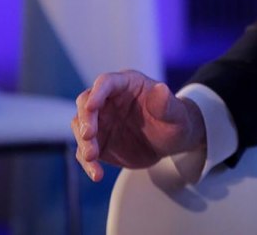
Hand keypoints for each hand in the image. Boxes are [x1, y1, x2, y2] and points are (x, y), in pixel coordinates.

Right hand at [72, 70, 205, 181]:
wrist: (172, 141)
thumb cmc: (175, 120)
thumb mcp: (176, 113)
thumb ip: (166, 103)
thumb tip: (160, 88)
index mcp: (128, 84)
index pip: (106, 82)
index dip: (97, 93)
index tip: (92, 106)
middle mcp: (109, 100)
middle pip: (86, 103)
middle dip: (85, 119)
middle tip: (89, 136)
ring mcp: (102, 121)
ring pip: (80, 127)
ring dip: (83, 142)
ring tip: (92, 158)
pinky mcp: (99, 142)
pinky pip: (85, 151)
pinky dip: (87, 163)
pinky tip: (97, 174)